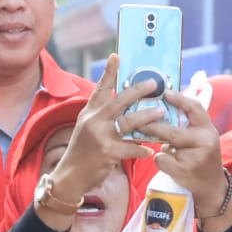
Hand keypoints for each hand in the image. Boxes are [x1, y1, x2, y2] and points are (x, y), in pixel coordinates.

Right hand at [43, 56, 160, 212]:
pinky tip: (151, 151)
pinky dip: (142, 149)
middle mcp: (94, 121)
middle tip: (154, 84)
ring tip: (160, 112)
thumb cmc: (82, 151)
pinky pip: (131, 148)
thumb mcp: (86, 128)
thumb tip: (122, 104)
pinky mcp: (108, 153)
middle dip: (138, 90)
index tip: (117, 56)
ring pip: (129, 123)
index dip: (109, 72)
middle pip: (119, 101)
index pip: (100, 88)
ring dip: (147, 118)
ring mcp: (100, 136)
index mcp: (89, 113)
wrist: (70, 175)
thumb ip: (101, 116)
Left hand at [141, 90, 229, 219]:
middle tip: (139, 121)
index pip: (195, 108)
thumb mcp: (201, 138)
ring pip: (165, 146)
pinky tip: (170, 163)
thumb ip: (188, 125)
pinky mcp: (184, 171)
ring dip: (160, 146)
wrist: (211, 186)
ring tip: (167, 148)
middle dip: (154, 126)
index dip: (179, 99)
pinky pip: (162, 160)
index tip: (165, 93)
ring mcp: (194, 158)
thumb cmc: (201, 156)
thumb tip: (161, 108)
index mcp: (209, 130)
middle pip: (173, 131)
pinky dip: (161, 160)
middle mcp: (205, 142)